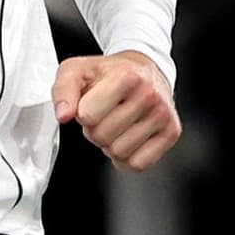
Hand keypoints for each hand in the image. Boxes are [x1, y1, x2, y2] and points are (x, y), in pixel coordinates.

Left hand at [54, 52, 180, 170]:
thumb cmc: (110, 73)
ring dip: (111, 143)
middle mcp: (150, 95)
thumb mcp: (78, 71)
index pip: (88, 116)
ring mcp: (163, 115)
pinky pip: (138, 164)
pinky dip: (127, 158)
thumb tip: (64, 115)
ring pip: (119, 152)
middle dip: (95, 129)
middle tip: (105, 114)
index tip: (92, 102)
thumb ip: (63, 90)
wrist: (144, 71)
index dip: (83, 113)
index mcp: (127, 77)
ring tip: (117, 123)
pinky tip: (128, 138)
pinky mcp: (171, 133)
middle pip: (102, 136)